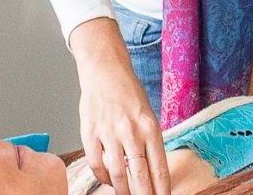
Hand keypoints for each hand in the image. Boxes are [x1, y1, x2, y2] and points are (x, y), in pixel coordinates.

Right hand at [72, 19, 170, 194]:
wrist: (104, 70)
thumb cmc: (128, 92)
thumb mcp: (147, 114)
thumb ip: (150, 142)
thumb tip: (153, 174)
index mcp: (150, 126)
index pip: (159, 168)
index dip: (162, 191)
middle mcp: (131, 131)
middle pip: (140, 177)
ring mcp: (109, 133)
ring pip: (118, 176)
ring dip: (123, 192)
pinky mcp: (90, 133)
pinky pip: (97, 165)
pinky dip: (104, 178)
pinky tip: (109, 180)